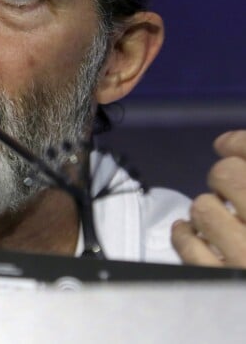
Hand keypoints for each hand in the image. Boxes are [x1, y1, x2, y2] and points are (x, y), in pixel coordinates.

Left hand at [172, 130, 245, 267]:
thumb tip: (229, 143)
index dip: (238, 144)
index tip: (229, 146)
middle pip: (227, 174)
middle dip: (225, 178)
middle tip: (232, 189)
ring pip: (203, 205)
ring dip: (208, 210)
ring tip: (222, 221)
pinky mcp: (220, 280)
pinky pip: (186, 241)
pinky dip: (185, 234)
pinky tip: (194, 234)